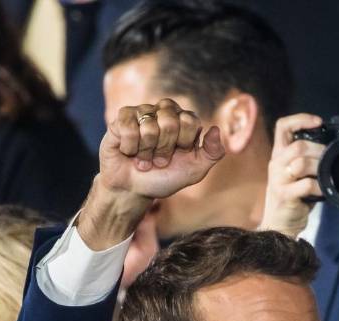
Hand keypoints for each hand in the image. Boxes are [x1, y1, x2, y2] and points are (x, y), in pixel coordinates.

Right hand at [81, 99, 224, 249]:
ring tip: (143, 159)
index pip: (190, 121)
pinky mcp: (122, 117)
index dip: (183, 143)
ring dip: (146, 152)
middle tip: (159, 160)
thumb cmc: (164, 178)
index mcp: (185, 120)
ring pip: (149, 127)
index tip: (178, 154)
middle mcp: (164, 111)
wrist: (133, 190)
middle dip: (164, 149)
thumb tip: (216, 129)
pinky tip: (129, 152)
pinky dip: (130, 147)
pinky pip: (129, 127)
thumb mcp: (195, 171)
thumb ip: (212, 153)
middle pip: (170, 122)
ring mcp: (143, 112)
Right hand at [259, 114, 324, 237]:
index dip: (300, 119)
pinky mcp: (284, 195)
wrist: (279, 226)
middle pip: (298, 145)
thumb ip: (306, 160)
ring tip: (326, 175)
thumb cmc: (292, 200)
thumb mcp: (296, 175)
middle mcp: (276, 165)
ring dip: (319, 167)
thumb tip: (330, 150)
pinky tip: (323, 191)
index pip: (283, 126)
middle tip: (329, 159)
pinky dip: (319, 187)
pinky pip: (306, 184)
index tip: (318, 122)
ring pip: (301, 162)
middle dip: (319, 150)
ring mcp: (278, 180)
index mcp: (279, 156)